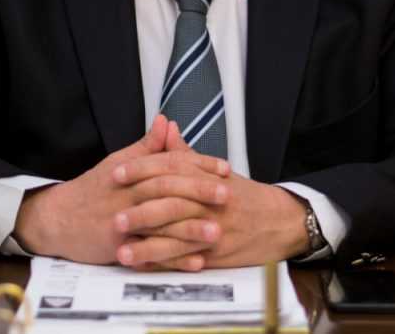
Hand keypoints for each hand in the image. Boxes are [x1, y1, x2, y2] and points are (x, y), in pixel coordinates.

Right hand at [12, 115, 229, 264]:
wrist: (58, 219)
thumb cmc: (94, 189)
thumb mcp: (118, 161)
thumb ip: (147, 145)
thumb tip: (166, 121)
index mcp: (133, 172)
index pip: (169, 163)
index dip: (198, 165)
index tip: (225, 168)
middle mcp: (129, 196)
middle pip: (167, 191)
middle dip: (198, 192)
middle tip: (228, 194)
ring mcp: (123, 223)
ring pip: (161, 226)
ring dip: (190, 230)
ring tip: (217, 232)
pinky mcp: (119, 248)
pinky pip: (151, 255)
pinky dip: (174, 259)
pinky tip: (196, 261)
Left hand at [113, 124, 309, 269]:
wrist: (281, 222)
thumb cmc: (244, 196)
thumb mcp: (217, 170)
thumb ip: (186, 153)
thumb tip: (164, 127)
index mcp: (207, 177)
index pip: (170, 169)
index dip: (141, 170)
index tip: (116, 174)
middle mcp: (211, 202)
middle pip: (172, 204)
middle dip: (140, 211)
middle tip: (113, 216)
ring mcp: (215, 230)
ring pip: (177, 237)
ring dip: (148, 245)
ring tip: (121, 249)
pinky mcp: (218, 255)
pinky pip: (187, 260)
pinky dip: (164, 265)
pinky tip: (144, 267)